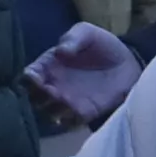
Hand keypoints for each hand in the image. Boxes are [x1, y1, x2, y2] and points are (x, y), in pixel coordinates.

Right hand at [24, 22, 138, 129]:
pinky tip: (73, 111)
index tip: (34, 78)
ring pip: (46, 114)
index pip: (27, 77)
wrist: (128, 63)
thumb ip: (73, 38)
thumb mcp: (87, 32)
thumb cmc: (102, 45)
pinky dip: (65, 122)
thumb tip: (60, 52)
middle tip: (48, 90)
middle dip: (34, 98)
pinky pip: (67, 124)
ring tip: (62, 99)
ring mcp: (66, 102)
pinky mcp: (82, 114)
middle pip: (32, 99)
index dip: (27, 79)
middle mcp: (52, 86)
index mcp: (47, 66)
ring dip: (49, 110)